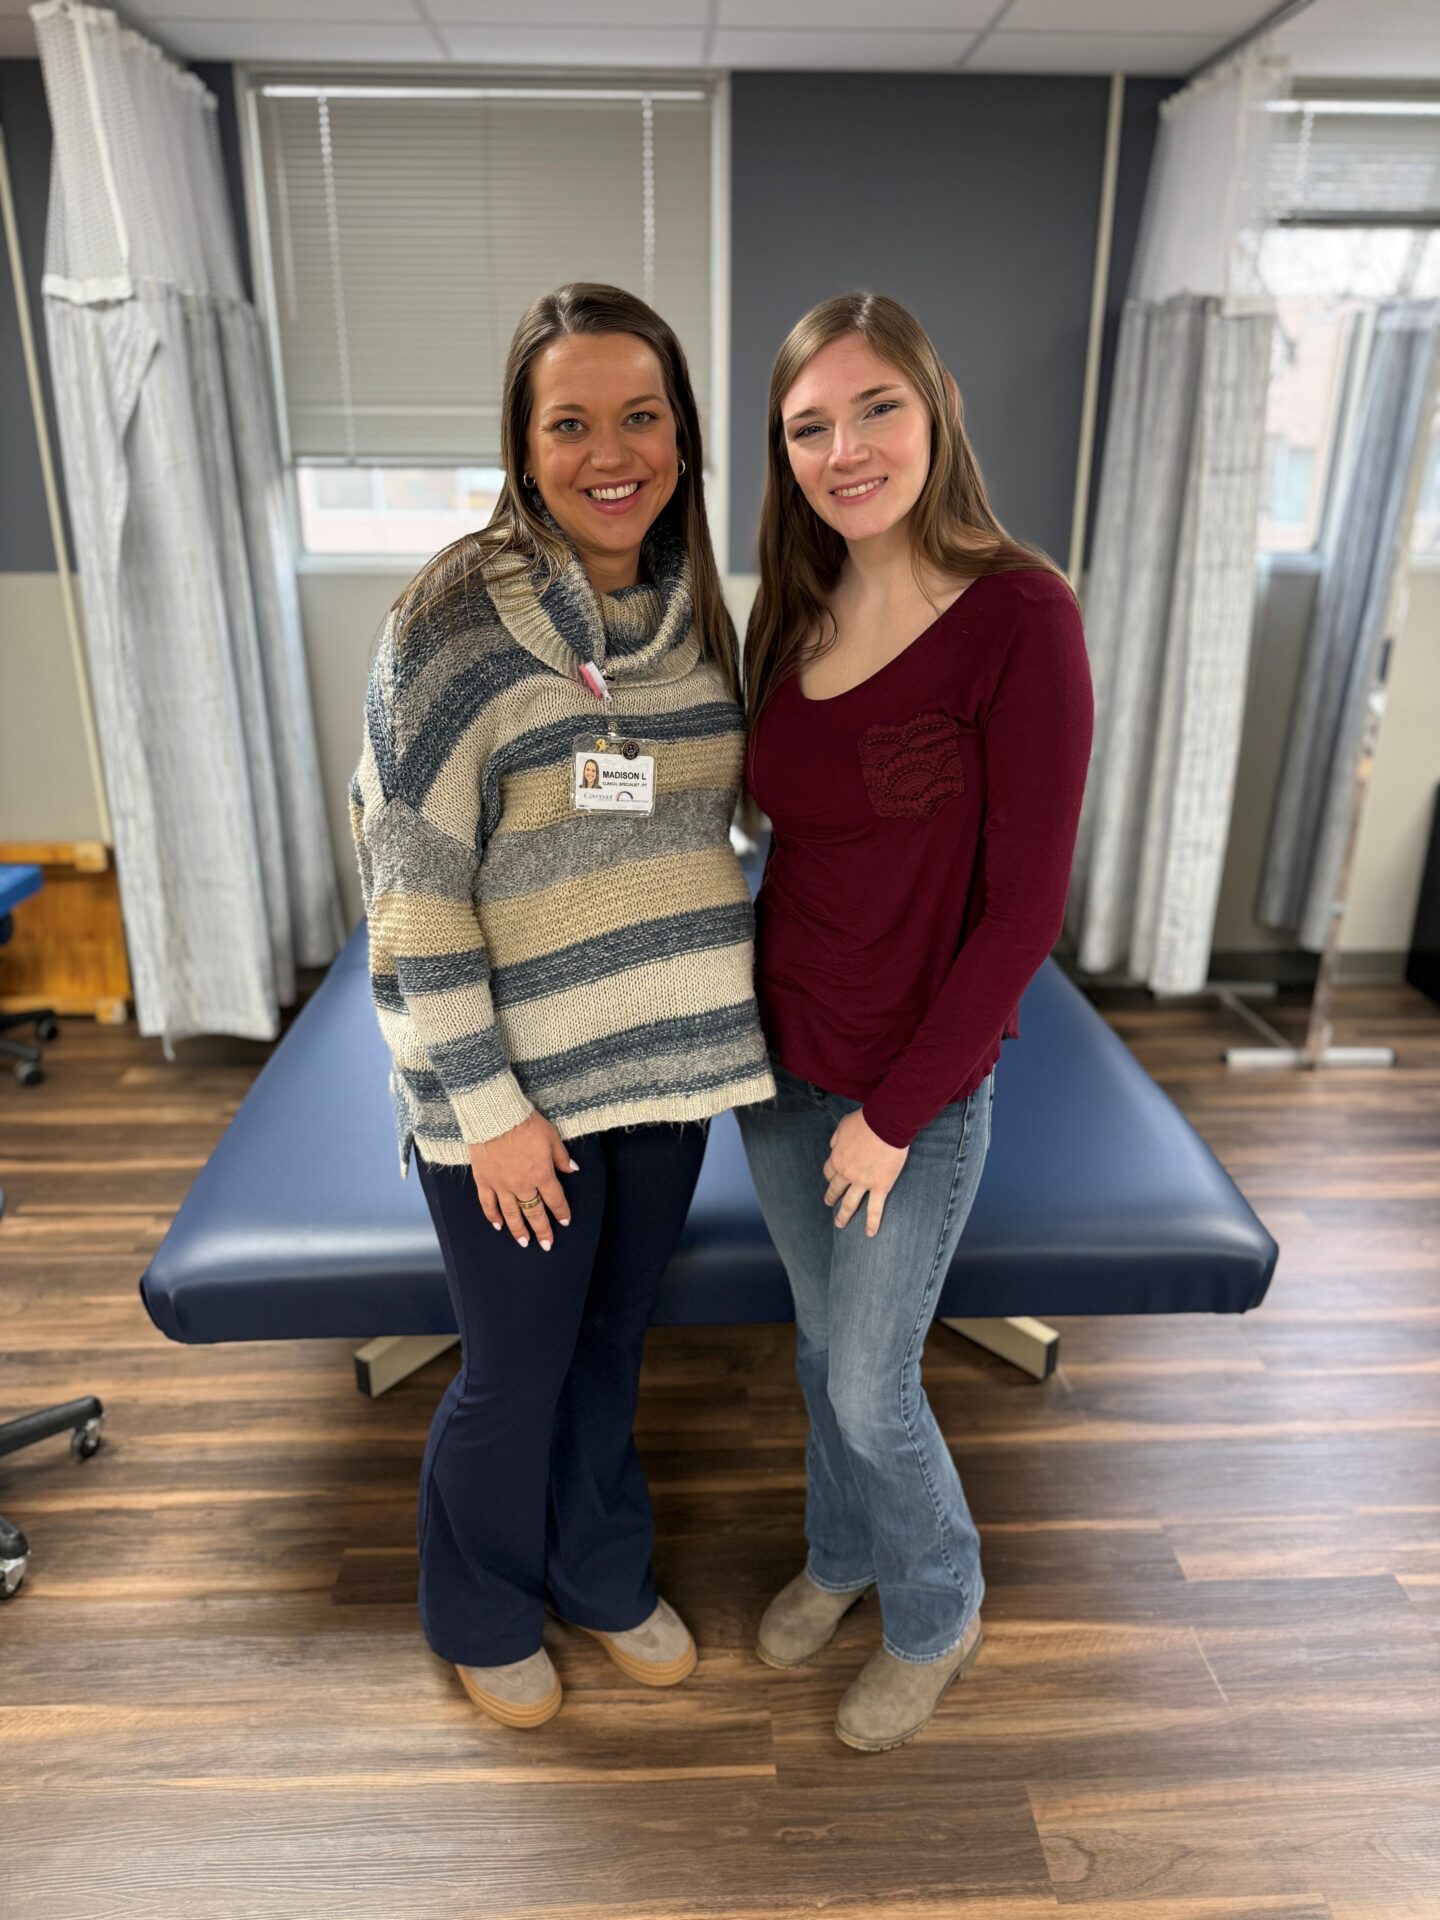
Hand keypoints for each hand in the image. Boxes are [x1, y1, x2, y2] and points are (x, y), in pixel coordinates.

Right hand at [466, 1112, 577, 1251]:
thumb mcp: (551, 1137)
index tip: (565, 1222)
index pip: (555, 1200)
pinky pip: (488, 1204)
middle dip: (542, 1230)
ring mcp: (501, 1185)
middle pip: (534, 1212)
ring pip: (511, 1213)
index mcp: (542, 1174)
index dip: (561, 1212)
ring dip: (518, 1230)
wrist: (495, 1115)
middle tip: (546, 1244)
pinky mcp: (484, 1180)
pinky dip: (493, 1216)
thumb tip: (573, 1170)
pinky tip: (498, 1226)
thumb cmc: (525, 1123)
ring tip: (524, 1242)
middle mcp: (522, 1185)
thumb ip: (561, 1157)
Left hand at [823, 1109, 907, 1237]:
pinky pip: (875, 1208)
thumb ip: (836, 1138)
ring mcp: (863, 1182)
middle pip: (836, 1188)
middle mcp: (847, 1173)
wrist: (886, 1124)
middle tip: (829, 1203)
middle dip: (831, 1197)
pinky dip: (872, 1222)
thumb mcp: (843, 1125)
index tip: (831, 1178)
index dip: (830, 1175)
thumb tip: (832, 1146)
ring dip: (844, 1214)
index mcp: (837, 1157)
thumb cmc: (866, 1121)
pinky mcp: (881, 1186)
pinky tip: (870, 1233)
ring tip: (840, 1223)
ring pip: (851, 1203)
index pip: (829, 1171)